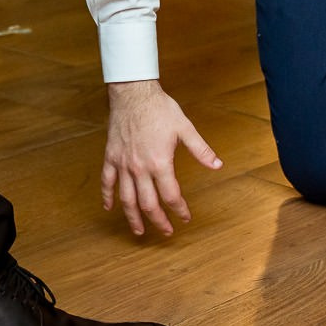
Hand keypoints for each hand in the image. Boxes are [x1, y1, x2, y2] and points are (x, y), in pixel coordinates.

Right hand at [102, 80, 222, 236]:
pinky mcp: (111, 157)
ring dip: (133, 217)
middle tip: (166, 232)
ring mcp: (123, 164)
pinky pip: (107, 182)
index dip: (179, 209)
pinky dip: (107, 196)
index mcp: (160, 162)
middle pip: (148, 203)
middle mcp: (140, 168)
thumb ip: (200, 150)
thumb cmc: (159, 108)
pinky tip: (109, 208)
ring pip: (126, 199)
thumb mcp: (185, 128)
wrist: (133, 93)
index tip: (184, 217)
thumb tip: (217, 165)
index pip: (171, 195)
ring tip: (139, 231)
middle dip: (158, 221)